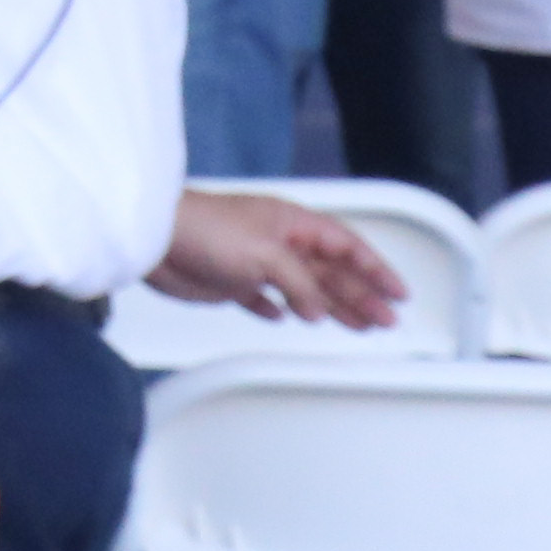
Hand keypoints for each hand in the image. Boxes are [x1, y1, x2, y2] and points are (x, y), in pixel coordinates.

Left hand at [151, 189, 405, 333]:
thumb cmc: (203, 228)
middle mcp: (278, 242)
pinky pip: (263, 298)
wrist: (152, 239)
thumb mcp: (265, 254)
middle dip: (361, 296)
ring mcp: (255, 263)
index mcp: (293, 225)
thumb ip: (299, 284)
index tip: (398, 292)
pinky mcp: (229, 283)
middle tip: (387, 320)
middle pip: (331, 272)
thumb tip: (317, 311)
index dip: (376, 270)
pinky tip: (288, 319)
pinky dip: (278, 309)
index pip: (347, 246)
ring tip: (358, 326)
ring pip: (305, 289)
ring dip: (331, 307)